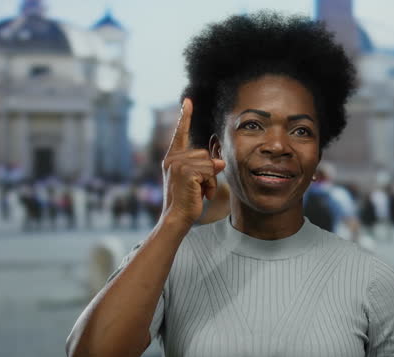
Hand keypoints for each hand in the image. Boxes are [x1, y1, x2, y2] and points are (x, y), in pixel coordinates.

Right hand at [160, 98, 225, 227]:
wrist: (177, 217)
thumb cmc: (187, 201)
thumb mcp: (196, 180)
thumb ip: (205, 167)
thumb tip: (221, 162)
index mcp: (172, 159)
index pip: (180, 134)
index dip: (185, 117)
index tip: (187, 101)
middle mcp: (172, 159)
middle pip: (204, 153)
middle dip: (208, 172)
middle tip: (198, 188)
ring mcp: (178, 164)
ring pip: (209, 163)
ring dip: (210, 180)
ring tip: (199, 192)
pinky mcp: (186, 172)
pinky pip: (210, 171)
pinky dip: (210, 184)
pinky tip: (201, 194)